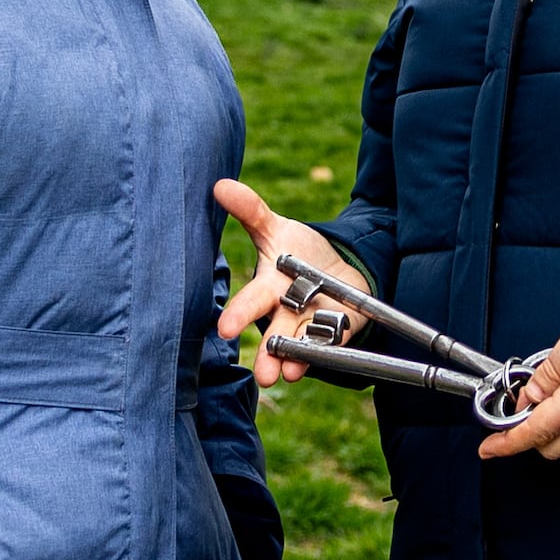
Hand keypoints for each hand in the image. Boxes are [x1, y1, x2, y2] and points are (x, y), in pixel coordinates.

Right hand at [214, 176, 358, 388]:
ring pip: (300, 347)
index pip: (251, 302)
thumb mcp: (277, 229)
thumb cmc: (299, 253)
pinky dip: (325, 352)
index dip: (239, 315)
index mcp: (269, 288)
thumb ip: (251, 211)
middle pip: (276, 333)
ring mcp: (310, 325)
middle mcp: (286, 313)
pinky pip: (331, 344)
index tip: (225, 329)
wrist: (339, 267)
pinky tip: (316, 364)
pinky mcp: (337, 332)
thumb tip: (219, 185)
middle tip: (263, 374)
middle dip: (269, 353)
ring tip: (286, 374)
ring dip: (293, 361)